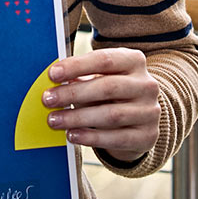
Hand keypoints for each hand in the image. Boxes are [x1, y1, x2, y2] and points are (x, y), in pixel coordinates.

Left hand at [44, 48, 159, 162]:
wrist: (139, 119)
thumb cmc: (111, 93)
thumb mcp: (100, 78)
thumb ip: (80, 76)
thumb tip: (53, 82)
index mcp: (134, 61)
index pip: (104, 60)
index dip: (77, 66)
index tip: (52, 74)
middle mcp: (147, 85)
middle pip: (107, 87)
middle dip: (73, 94)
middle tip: (48, 100)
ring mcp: (150, 111)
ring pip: (111, 115)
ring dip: (78, 118)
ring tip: (54, 120)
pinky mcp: (147, 135)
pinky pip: (117, 138)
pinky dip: (91, 137)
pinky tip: (72, 135)